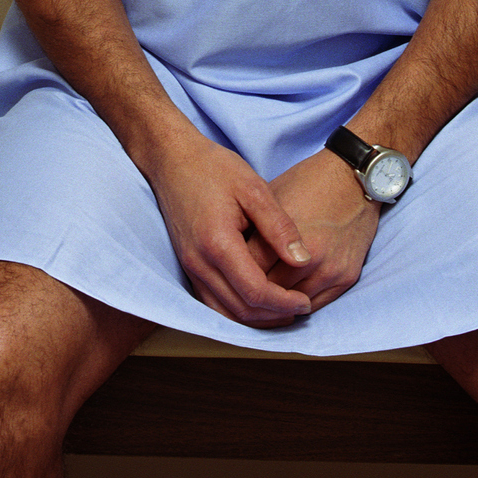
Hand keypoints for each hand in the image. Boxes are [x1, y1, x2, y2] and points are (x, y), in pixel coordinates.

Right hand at [145, 134, 315, 326]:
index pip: (255, 292)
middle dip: (273, 316)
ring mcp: (189, 266)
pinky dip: (236, 310)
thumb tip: (303, 259)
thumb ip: (279, 226)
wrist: (172, 159)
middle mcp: (199, 262)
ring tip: (282, 310)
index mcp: (218, 243)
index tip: (305, 301)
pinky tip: (256, 301)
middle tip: (300, 308)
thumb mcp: (254, 188)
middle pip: (240, 310)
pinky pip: (212, 302)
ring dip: (255, 319)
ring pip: (224, 313)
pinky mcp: (187, 265)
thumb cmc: (213, 168)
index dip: (284, 302)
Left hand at [244, 150, 380, 313]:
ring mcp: (331, 269)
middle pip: (270, 290)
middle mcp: (311, 256)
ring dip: (274, 305)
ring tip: (257, 301)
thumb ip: (252, 228)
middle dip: (251, 292)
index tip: (225, 275)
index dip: (234, 274)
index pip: (251, 268)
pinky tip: (282, 302)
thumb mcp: (271, 195)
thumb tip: (229, 253)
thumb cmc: (307, 183)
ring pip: (291, 304)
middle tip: (236, 292)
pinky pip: (315, 305)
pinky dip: (296, 305)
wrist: (353, 179)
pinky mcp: (346, 278)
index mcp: (287, 233)